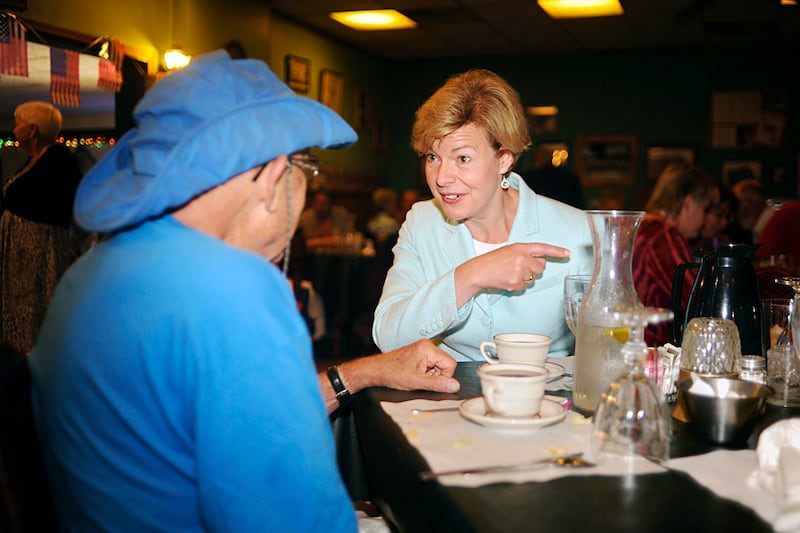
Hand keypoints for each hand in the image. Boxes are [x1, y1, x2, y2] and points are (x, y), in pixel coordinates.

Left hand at [366, 339, 459, 393]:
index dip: (444, 377)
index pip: (451, 364)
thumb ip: (437, 384)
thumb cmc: (392, 373)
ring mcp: (423, 348)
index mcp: (428, 349)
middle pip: (445, 364)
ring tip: (415, 376)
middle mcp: (427, 345)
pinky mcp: (419, 353)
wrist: (377, 370)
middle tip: (420, 378)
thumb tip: (455, 385)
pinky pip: (431, 364)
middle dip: (436, 375)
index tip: (430, 381)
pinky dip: (425, 372)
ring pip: (438, 366)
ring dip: (430, 375)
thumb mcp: (416, 382)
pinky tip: (414, 374)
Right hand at [455, 242, 570, 303]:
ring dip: (526, 278)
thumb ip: (526, 255)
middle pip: (541, 267)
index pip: (542, 248)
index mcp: (520, 247)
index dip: (556, 251)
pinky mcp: (516, 282)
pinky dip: (519, 285)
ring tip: (511, 274)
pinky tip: (508, 280)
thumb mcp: (510, 251)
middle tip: (520, 268)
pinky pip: (525, 286)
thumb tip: (541, 263)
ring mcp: (519, 271)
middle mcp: (522, 258)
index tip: (567, 253)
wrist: (478, 271)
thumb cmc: (493, 261)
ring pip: (534, 278)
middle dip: (534, 269)